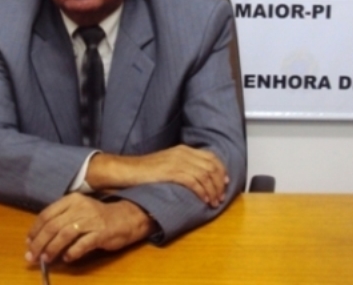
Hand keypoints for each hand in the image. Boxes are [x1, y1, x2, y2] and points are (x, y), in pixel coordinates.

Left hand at [25, 193, 153, 263]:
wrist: (126, 218)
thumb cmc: (98, 217)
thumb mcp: (78, 211)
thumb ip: (61, 220)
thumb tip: (39, 238)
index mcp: (71, 200)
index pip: (46, 214)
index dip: (34, 230)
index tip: (28, 243)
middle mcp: (80, 207)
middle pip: (52, 226)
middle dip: (39, 243)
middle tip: (32, 256)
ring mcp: (91, 220)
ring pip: (64, 235)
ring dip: (52, 249)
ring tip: (46, 259)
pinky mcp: (101, 233)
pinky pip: (82, 244)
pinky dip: (72, 252)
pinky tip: (67, 258)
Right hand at [86, 145, 228, 206]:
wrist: (127, 170)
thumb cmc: (144, 170)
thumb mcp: (167, 163)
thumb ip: (182, 166)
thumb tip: (197, 178)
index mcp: (183, 149)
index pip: (211, 157)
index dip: (221, 170)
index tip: (225, 182)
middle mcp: (183, 153)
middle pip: (211, 166)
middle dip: (219, 183)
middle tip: (221, 197)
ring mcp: (177, 162)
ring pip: (205, 175)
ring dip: (213, 190)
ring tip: (214, 202)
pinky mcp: (172, 172)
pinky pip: (194, 182)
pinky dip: (202, 192)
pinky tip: (204, 200)